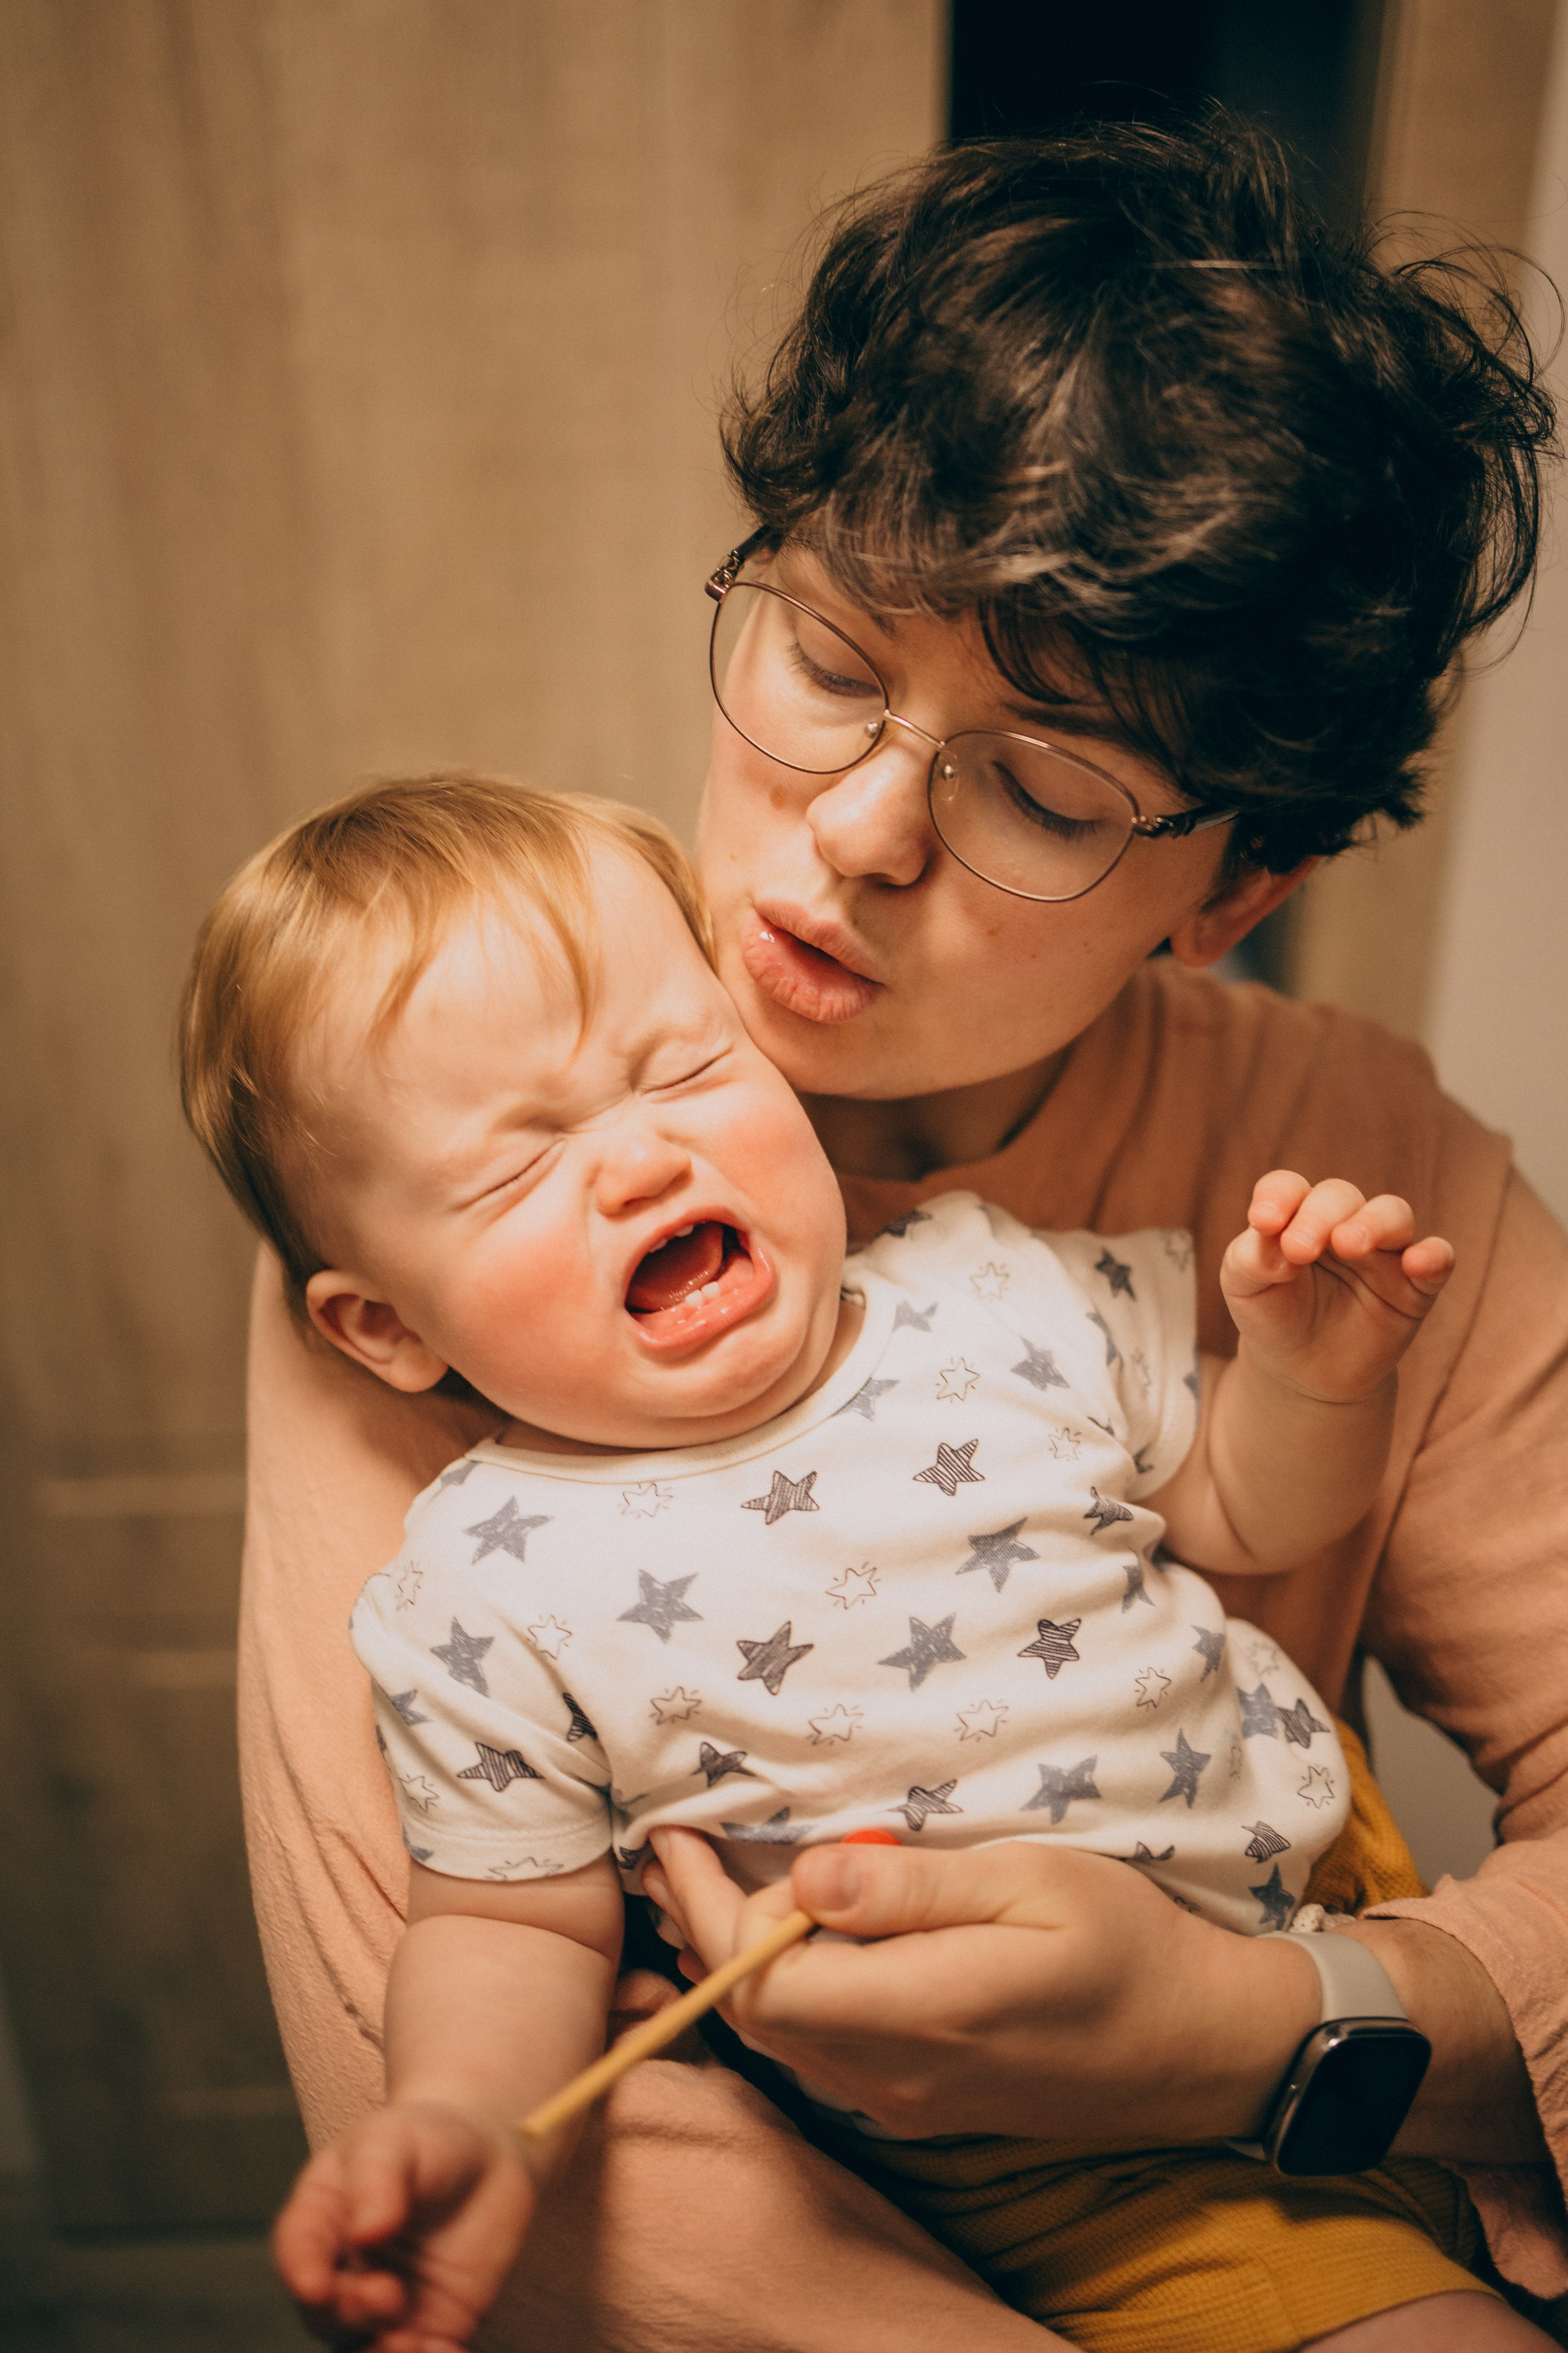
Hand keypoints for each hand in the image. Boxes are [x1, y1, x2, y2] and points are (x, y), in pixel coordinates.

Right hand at [273, 2101, 536, 2351]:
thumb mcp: (395, 2139)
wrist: (489, 2158)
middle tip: (387, 2295)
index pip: (298, 2250)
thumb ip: (377, 2177)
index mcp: (322, 2219)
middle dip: (349, 2314)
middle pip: (325, 2312)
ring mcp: (385, 2305)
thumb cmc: (429, 2139)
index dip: (300, 2272)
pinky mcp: (431, 2328)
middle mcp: (345, 2272)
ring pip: (362, 2347)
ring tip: (410, 2344)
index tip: (316, 2285)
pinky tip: (445, 2352)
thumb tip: (366, 2231)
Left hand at [645, 1827, 1316, 2141]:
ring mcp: (905, 2098)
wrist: (1199, 2045)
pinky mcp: (921, 2101)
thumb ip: (911, 1886)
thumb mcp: (1029, 1883)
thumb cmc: (1125, 1943)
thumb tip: (805, 1875)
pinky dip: (781, 1988)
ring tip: (712, 1875)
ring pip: (779, 2035)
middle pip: (753, 2010)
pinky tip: (788, 1931)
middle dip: (701, 1925)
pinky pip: (820, 2050)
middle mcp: (895, 2073)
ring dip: (734, 1957)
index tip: (680, 1833)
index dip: (705, 1906)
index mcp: (919, 2012)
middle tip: (678, 1845)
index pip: (760, 1975)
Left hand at [1221, 1171, 1453, 1402]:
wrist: (1304, 1373)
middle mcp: (1342, 1223)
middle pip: (1339, 1196)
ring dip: (1373, 1223)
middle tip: (1299, 1249)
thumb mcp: (1245, 1289)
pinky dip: (1434, 1256)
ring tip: (1350, 1245)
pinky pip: (1438, 1259)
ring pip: (1392, 1214)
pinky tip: (1418, 1263)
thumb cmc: (1273, 1317)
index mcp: (1295, 1216)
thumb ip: (1250, 1258)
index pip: (1288, 1188)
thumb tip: (1270, 1236)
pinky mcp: (1415, 1285)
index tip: (1263, 1222)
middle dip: (1319, 1216)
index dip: (1278, 1197)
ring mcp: (1383, 1251)